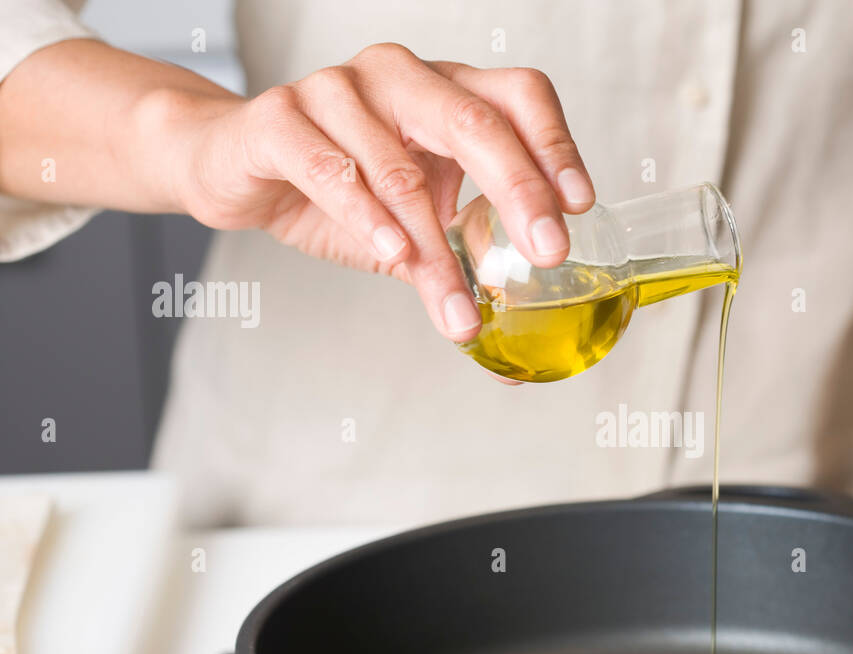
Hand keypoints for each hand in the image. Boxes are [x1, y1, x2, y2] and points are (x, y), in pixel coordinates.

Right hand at [154, 44, 594, 341]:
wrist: (232, 167)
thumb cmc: (334, 190)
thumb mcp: (410, 228)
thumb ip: (456, 264)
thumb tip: (502, 335)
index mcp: (446, 91)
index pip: (519, 96)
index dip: (555, 145)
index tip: (579, 205)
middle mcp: (400, 77)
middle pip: (475, 119)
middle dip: (519, 190)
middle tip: (547, 251)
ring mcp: (338, 89)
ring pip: (400, 166)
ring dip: (433, 244)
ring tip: (456, 301)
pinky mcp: (280, 117)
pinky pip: (331, 167)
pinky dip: (366, 216)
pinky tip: (392, 251)